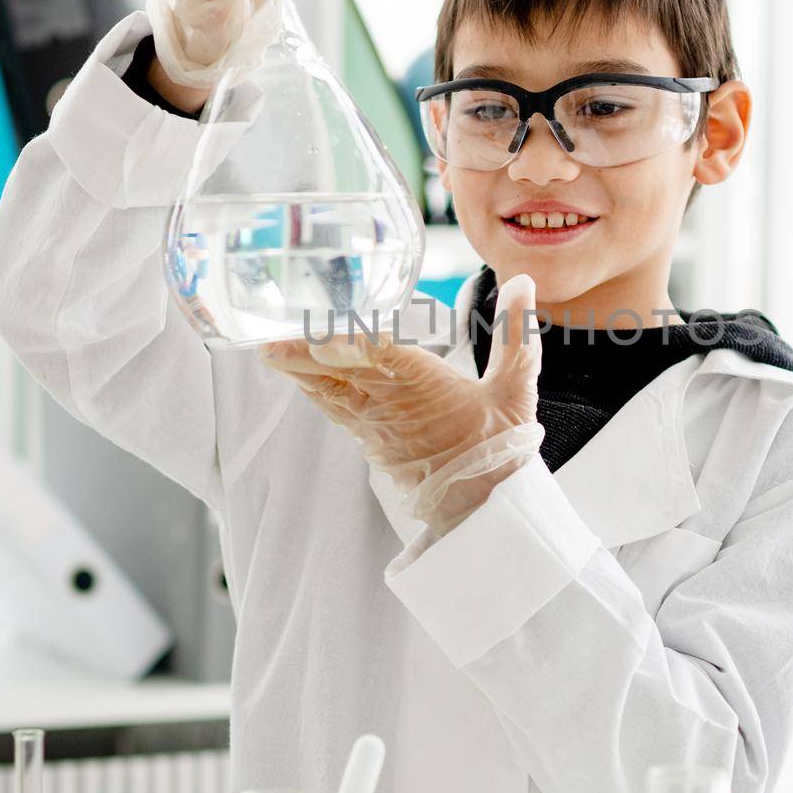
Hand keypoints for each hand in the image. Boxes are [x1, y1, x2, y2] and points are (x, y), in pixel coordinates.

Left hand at [258, 273, 545, 534]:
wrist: (487, 510)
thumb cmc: (499, 448)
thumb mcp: (516, 389)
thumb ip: (516, 331)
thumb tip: (523, 282)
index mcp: (424, 386)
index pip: (379, 356)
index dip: (348, 344)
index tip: (320, 335)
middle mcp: (392, 406)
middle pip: (340, 374)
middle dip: (304, 358)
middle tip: (270, 342)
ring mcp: (377, 427)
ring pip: (330, 394)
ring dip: (301, 374)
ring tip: (272, 353)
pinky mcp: (373, 443)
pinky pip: (337, 412)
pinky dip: (317, 392)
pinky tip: (302, 379)